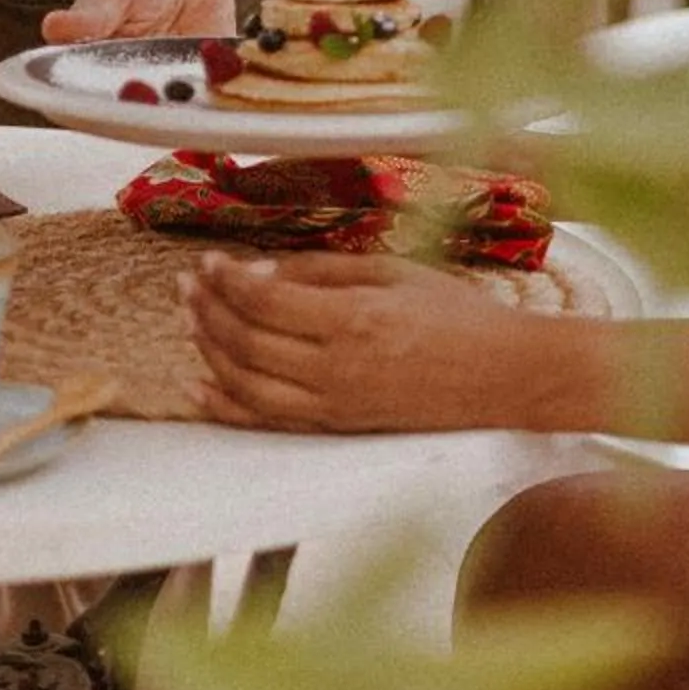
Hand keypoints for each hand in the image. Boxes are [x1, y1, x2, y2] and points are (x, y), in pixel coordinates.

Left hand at [187, 251, 520, 430]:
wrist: (499, 375)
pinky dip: (225, 406)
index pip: (266, 298)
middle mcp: (335, 367)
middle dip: (208, 308)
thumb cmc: (455, 314)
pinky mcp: (335, 428)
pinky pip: (265, 421)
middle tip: (189, 284)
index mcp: (353, 318)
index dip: (228, 278)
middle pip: (247, 339)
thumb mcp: (394, 270)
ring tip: (190, 319)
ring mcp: (333, 405)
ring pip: (246, 382)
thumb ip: (325, 269)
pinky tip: (200, 387)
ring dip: (209, 349)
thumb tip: (262, 270)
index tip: (209, 261)